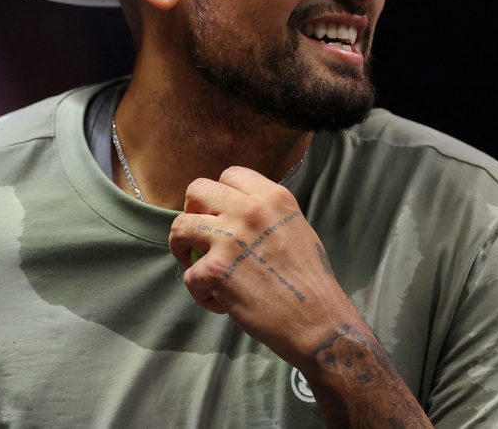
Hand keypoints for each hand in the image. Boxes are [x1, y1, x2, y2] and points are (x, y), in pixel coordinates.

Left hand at [169, 166, 433, 427]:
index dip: (219, 195)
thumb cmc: (309, 281)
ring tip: (197, 266)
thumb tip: (232, 212)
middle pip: (197, 190)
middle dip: (191, 210)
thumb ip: (265, 214)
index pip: (230, 175)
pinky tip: (220, 304)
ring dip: (181, 248)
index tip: (219, 214)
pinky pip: (188, 274)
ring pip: (180, 227)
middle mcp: (250, 209)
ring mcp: (230, 237)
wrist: (318, 321)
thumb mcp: (295, 228)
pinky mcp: (217, 268)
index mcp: (273, 197)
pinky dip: (200, 293)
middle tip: (199, 234)